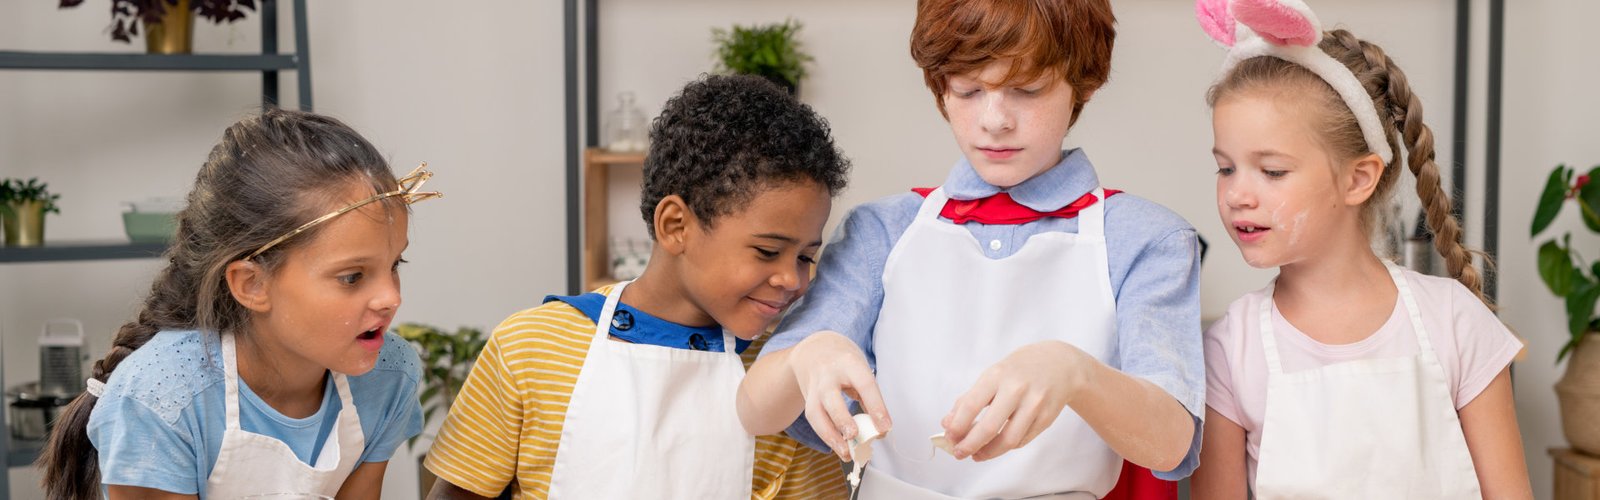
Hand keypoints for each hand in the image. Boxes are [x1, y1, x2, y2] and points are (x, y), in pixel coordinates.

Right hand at [789, 331, 890, 460]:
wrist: (814, 350)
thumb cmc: (843, 362)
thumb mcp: (860, 369)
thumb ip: (869, 396)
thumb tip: (880, 428)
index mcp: (849, 363)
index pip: (864, 384)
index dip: (875, 407)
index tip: (885, 428)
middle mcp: (828, 374)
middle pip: (830, 397)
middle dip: (841, 418)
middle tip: (854, 435)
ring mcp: (814, 387)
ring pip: (816, 413)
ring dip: (830, 435)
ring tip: (846, 452)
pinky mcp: (807, 399)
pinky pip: (814, 420)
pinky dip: (826, 436)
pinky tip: (839, 447)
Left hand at [942, 341, 1091, 461]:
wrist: (1061, 364)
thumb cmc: (1020, 370)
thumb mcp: (993, 375)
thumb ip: (969, 399)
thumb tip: (948, 424)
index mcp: (997, 375)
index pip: (971, 405)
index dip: (957, 426)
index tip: (949, 437)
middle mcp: (1017, 389)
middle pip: (989, 428)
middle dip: (969, 445)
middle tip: (959, 453)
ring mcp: (1035, 404)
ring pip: (1008, 440)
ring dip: (988, 452)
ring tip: (977, 455)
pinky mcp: (1047, 418)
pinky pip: (1022, 440)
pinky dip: (1007, 446)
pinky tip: (998, 445)